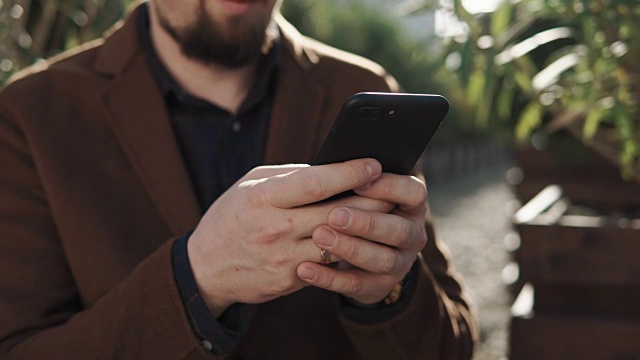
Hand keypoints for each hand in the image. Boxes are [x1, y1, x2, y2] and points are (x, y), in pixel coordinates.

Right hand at [187, 159, 392, 315]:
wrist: (206, 268)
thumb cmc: (233, 216)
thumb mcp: (250, 186)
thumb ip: (290, 176)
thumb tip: (332, 169)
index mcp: (262, 198)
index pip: (314, 183)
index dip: (348, 173)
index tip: (373, 163)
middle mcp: (273, 229)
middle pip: (336, 213)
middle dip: (371, 201)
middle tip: (395, 189)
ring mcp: (283, 258)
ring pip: (339, 242)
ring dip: (367, 229)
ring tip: (387, 213)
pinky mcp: (291, 281)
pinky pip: (329, 263)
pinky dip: (348, 249)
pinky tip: (364, 239)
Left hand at [297, 173, 427, 304]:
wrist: (358, 255)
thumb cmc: (353, 207)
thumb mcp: (358, 192)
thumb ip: (353, 181)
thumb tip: (332, 164)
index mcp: (410, 204)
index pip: (413, 193)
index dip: (389, 187)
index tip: (359, 181)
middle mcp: (411, 234)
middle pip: (398, 229)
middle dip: (366, 222)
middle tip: (334, 215)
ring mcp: (399, 263)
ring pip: (381, 259)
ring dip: (350, 248)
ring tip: (319, 237)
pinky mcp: (378, 287)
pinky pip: (356, 285)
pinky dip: (330, 278)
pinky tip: (305, 268)